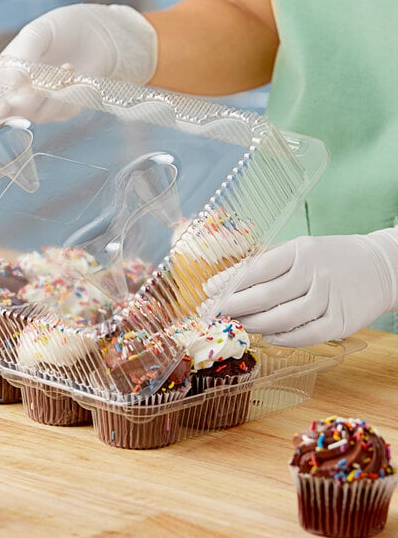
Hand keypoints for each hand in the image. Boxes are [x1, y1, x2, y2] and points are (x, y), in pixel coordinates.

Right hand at [0, 3, 157, 123]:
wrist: (100, 33)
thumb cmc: (64, 28)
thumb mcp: (38, 34)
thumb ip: (21, 58)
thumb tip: (11, 83)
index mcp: (2, 72)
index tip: (0, 109)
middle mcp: (18, 92)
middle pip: (10, 115)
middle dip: (24, 104)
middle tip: (38, 85)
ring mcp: (41, 103)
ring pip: (38, 114)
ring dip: (53, 91)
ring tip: (66, 66)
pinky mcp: (63, 109)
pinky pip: (61, 112)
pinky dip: (69, 92)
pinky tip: (73, 71)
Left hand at [219, 229, 397, 345]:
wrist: (382, 267)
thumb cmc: (330, 258)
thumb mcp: (300, 249)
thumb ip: (267, 263)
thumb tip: (225, 282)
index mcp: (301, 251)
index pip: (256, 269)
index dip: (229, 283)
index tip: (208, 292)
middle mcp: (315, 273)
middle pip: (264, 296)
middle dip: (233, 306)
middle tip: (213, 313)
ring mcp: (330, 299)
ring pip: (281, 318)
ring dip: (253, 324)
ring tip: (237, 324)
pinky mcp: (340, 322)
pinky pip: (304, 335)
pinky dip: (281, 338)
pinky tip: (266, 336)